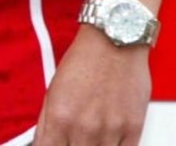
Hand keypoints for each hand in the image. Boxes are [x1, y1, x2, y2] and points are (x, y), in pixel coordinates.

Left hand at [33, 31, 150, 145]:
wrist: (115, 40)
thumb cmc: (84, 60)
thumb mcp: (53, 90)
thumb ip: (47, 122)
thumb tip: (42, 143)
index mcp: (60, 117)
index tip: (52, 145)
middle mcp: (85, 127)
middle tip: (73, 138)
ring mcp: (111, 131)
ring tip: (88, 137)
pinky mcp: (134, 129)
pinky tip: (106, 141)